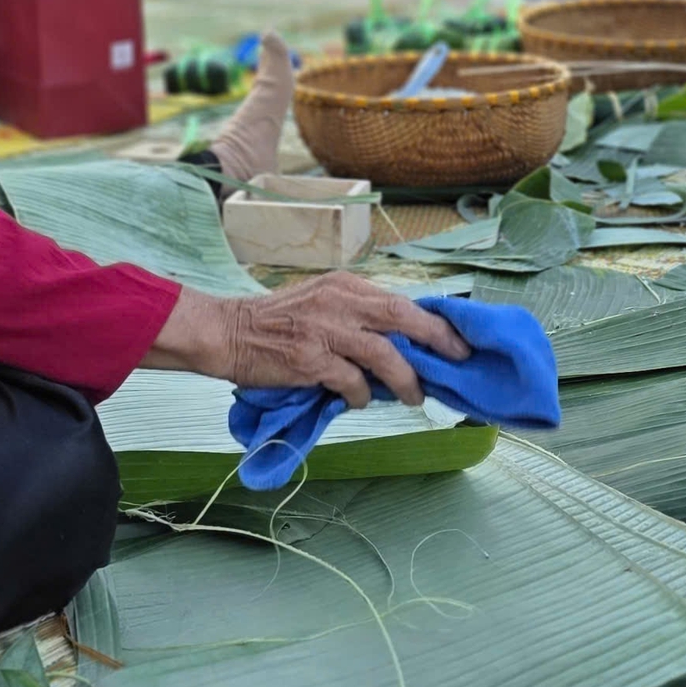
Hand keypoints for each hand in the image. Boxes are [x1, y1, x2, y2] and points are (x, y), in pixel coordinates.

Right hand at [149, 274, 470, 408]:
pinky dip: (361, 395)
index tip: (456, 338)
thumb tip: (399, 345)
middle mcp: (339, 300)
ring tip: (415, 397)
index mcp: (345, 285)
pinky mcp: (310, 358)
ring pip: (384, 353)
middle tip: (458, 360)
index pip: (400, 299)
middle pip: (403, 316)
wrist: (227, 332)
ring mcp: (325, 329)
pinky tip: (357, 401)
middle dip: (437, 340)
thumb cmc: (275, 322)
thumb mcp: (320, 303)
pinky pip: (351, 381)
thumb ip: (356, 315)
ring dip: (405, 379)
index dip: (432, 320)